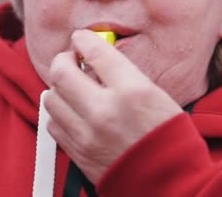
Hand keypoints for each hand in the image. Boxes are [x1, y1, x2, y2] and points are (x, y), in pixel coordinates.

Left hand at [44, 29, 182, 183]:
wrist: (171, 183)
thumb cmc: (170, 137)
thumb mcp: (158, 95)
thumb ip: (125, 75)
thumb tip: (97, 58)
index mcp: (132, 91)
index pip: (95, 52)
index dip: (84, 39)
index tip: (81, 38)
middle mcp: (105, 110)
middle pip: (62, 71)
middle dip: (63, 59)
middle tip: (72, 60)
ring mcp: (87, 134)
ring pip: (51, 97)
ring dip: (59, 87)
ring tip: (73, 88)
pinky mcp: (78, 153)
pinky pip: (53, 124)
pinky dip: (59, 113)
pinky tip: (73, 112)